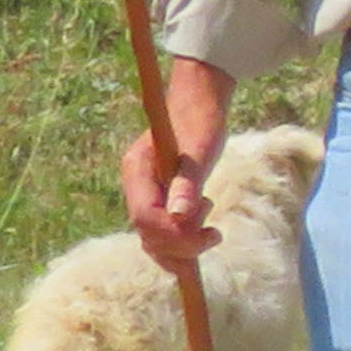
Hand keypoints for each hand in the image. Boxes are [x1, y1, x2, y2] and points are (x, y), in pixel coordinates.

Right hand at [123, 59, 230, 265]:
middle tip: (215, 234)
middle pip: (148, 232)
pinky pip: (162, 230)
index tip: (210, 234)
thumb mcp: (200, 151)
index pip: (145, 217)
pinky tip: (203, 234)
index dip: (174, 235)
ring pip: (153, 237)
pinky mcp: (157, 199)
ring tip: (212, 230)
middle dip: (181, 244)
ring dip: (182, 245)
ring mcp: (144, 194)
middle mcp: (136, 185)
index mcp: (137, 170)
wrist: (200, 105)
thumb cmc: (202, 123)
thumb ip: (188, 183)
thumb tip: (180, 216)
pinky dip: (181, 241)